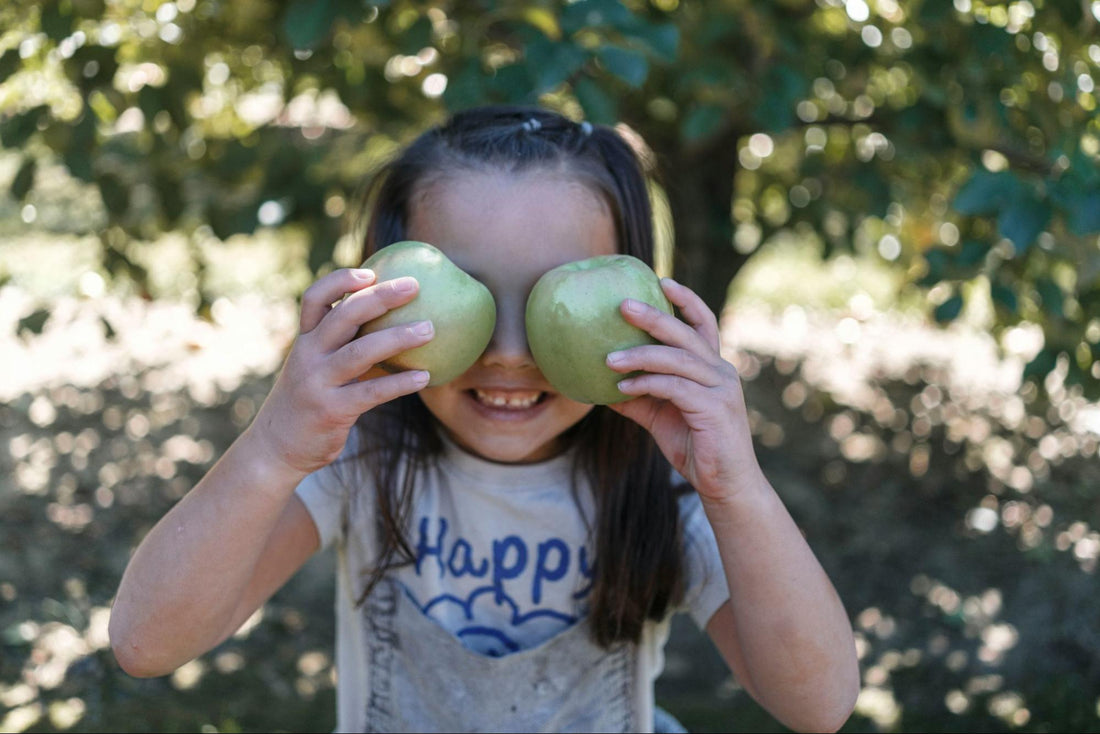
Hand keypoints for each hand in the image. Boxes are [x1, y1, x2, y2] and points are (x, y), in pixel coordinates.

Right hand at [247, 267, 433, 476]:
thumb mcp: (315, 368)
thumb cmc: (309, 402)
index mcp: (304, 341)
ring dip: (398, 337)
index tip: (371, 273)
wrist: (276, 448)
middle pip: (344, 316)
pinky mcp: (331, 410)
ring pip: (361, 352)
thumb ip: (340, 347)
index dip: (340, 281)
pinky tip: (425, 377)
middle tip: (415, 286)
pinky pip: (371, 392)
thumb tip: (388, 324)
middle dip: (380, 297)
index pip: (315, 299)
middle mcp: (308, 356)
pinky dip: (399, 382)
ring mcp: (317, 383)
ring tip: (430, 329)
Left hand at [605, 278, 760, 503]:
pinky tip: (622, 389)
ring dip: (640, 355)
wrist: (724, 484)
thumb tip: (599, 387)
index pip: (703, 324)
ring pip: (677, 359)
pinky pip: (674, 388)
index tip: (661, 281)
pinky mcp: (713, 409)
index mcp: (712, 368)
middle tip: (622, 304)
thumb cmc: (695, 446)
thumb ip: (637, 397)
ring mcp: (720, 389)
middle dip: (655, 316)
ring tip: (608, 358)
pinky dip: (646, 384)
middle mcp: (720, 372)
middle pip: (686, 334)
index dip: (686, 301)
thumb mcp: (660, 416)